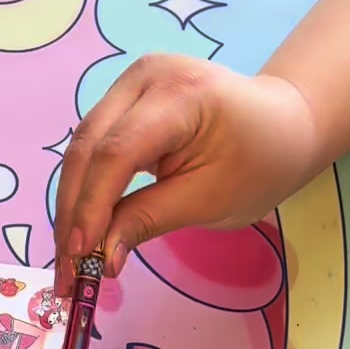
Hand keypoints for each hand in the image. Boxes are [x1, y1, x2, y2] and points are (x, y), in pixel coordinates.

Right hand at [53, 56, 320, 290]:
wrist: (283, 125)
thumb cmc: (260, 163)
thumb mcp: (210, 200)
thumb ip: (149, 220)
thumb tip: (100, 256)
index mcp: (179, 94)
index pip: (116, 152)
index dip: (91, 207)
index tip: (80, 256)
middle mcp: (144, 77)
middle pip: (88, 147)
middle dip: (72, 213)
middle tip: (66, 271)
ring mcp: (131, 84)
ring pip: (83, 149)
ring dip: (73, 206)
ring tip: (69, 260)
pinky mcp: (125, 100)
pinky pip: (95, 147)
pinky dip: (87, 190)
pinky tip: (81, 230)